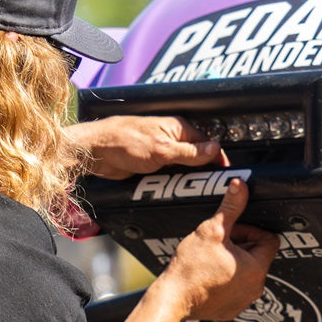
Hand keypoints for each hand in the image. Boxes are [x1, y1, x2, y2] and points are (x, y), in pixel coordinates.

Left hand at [65, 114, 226, 178]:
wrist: (97, 152)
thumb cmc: (124, 142)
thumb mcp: (162, 150)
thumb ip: (189, 152)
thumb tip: (214, 149)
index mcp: (178, 128)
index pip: (207, 144)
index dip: (217, 160)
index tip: (224, 175)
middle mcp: (171, 138)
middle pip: (196, 157)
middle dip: (203, 172)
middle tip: (210, 188)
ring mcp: (161, 151)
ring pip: (182, 168)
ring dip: (186, 179)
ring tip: (194, 193)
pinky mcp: (151, 164)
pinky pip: (168, 175)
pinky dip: (172, 182)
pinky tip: (176, 192)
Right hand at [161, 179, 279, 320]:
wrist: (172, 299)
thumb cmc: (190, 270)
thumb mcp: (211, 230)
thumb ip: (231, 207)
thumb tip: (240, 186)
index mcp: (256, 269)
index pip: (268, 239)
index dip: (249, 230)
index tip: (231, 231)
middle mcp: (255, 288)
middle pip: (257, 255)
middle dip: (240, 245)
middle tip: (218, 244)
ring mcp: (243, 301)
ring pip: (246, 272)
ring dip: (233, 261)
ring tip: (212, 259)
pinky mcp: (231, 309)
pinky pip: (235, 288)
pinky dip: (226, 279)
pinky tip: (209, 275)